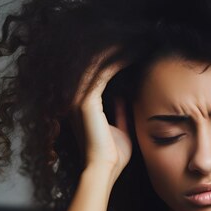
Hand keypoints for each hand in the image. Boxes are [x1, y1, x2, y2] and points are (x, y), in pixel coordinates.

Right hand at [70, 46, 131, 181]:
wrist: (104, 170)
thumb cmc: (113, 156)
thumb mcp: (121, 129)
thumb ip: (121, 112)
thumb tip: (125, 97)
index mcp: (85, 106)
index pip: (99, 76)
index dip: (114, 62)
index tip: (132, 52)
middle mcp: (78, 99)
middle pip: (95, 66)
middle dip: (113, 51)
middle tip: (133, 40)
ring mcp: (79, 98)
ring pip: (97, 66)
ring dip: (115, 52)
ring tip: (132, 41)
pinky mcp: (86, 100)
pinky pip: (102, 73)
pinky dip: (115, 62)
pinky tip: (129, 54)